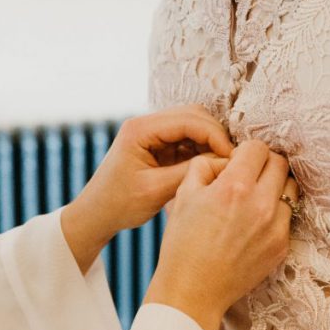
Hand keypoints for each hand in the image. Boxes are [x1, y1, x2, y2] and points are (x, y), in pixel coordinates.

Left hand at [62, 105, 233, 271]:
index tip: (231, 158)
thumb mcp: (156, 191)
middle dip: (215, 136)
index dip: (215, 136)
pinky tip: (208, 169)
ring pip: (194, 125)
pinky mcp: (158, 144)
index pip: (189, 119)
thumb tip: (224, 161)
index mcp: (140, 129)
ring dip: (210, 143)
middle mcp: (146, 123)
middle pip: (194, 115)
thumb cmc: (119, 204)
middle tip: (230, 161)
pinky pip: (188, 139)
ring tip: (221, 166)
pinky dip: (201, 150)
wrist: (97, 213)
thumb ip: (189, 172)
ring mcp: (152, 132)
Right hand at [145, 140, 298, 329]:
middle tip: (248, 174)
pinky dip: (275, 212)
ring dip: (275, 185)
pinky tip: (254, 222)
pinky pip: (288, 216)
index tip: (236, 161)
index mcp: (234, 187)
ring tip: (255, 197)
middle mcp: (261, 204)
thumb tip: (225, 160)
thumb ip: (205, 166)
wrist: (192, 291)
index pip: (258, 148)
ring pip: (290, 189)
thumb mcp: (183, 195)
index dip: (245, 150)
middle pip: (280, 164)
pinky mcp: (282, 246)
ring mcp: (276, 227)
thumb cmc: (182, 244)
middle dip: (264, 163)